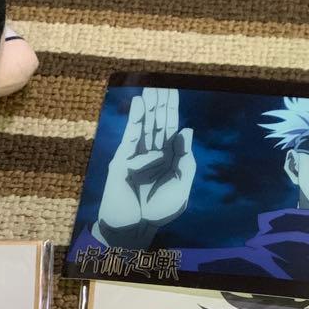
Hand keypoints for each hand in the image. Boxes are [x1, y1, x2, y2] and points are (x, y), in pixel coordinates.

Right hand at [95, 87, 195, 248]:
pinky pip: (130, 135)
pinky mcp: (122, 159)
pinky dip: (134, 119)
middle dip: (160, 104)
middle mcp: (153, 154)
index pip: (172, 129)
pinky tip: (139, 103)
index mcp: (169, 160)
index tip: (173, 92)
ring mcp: (137, 156)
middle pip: (158, 123)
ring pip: (144, 126)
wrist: (135, 226)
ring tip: (152, 87)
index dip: (172, 111)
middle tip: (163, 82)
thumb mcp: (181, 186)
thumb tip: (186, 130)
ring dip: (148, 107)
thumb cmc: (159, 211)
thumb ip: (185, 160)